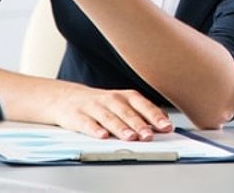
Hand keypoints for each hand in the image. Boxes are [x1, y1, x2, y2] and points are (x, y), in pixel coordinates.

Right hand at [45, 84, 173, 140]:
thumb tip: (165, 124)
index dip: (156, 117)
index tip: (166, 127)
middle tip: (149, 136)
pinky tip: (103, 136)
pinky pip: (87, 124)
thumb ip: (142, 114)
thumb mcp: (123, 104)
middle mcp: (112, 100)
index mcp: (126, 97)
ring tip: (130, 137)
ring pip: (109, 118)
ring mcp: (94, 107)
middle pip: (127, 113)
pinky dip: (95, 130)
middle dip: (139, 125)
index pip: (144, 106)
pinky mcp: (78, 116)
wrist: (67, 98)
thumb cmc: (102, 104)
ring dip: (121, 128)